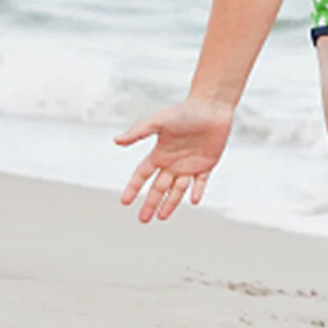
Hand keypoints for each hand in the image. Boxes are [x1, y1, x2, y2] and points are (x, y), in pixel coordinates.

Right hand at [115, 95, 235, 221]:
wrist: (211, 107)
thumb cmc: (184, 111)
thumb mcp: (158, 121)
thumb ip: (138, 132)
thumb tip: (116, 141)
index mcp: (160, 153)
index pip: (142, 175)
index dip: (133, 188)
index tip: (124, 202)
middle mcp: (173, 162)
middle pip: (159, 187)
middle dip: (150, 203)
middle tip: (142, 220)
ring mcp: (190, 165)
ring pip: (178, 189)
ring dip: (170, 203)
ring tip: (161, 217)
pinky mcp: (207, 165)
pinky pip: (201, 182)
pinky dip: (197, 191)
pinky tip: (192, 201)